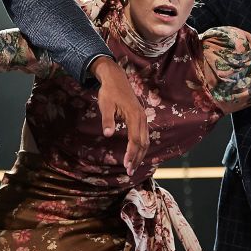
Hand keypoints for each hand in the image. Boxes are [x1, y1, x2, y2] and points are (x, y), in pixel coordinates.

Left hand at [89, 56, 148, 174]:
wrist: (116, 78)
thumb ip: (107, 120)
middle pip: (143, 143)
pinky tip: (136, 154)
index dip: (132, 154)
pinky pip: (144, 135)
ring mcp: (142, 117)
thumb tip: (107, 134)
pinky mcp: (140, 117)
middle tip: (129, 172)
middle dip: (137, 158)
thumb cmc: (109, 92)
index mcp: (134, 115)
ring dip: (140, 154)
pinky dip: (141, 147)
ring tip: (133, 167)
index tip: (126, 165)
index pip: (135, 140)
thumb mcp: (105, 105)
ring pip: (145, 140)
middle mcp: (141, 117)